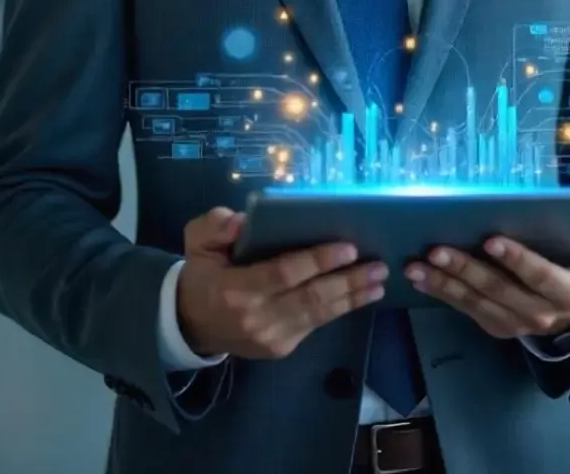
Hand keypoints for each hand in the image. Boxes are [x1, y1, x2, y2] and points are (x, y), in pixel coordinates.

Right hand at [176, 207, 386, 358]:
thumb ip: (215, 226)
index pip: (284, 274)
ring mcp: (272, 338)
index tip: (348, 247)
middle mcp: (258, 318)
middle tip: (378, 265)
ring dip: (353, 298)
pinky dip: (341, 309)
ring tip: (379, 281)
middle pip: (311, 298)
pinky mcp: (282, 347)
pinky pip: (316, 324)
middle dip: (348, 281)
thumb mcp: (197, 241)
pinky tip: (362, 296)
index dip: (318, 261)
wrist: (190, 325)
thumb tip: (241, 222)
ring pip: (319, 315)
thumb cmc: (201, 274)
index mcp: (236, 289)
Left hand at [404, 234, 569, 339]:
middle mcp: (540, 314)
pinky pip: (466, 309)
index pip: (540, 276)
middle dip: (466, 269)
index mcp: (568, 293)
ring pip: (476, 302)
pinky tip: (419, 278)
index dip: (517, 259)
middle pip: (499, 290)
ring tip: (416, 265)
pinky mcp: (495, 327)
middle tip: (436, 249)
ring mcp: (514, 324)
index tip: (490, 239)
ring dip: (444, 283)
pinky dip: (441, 293)